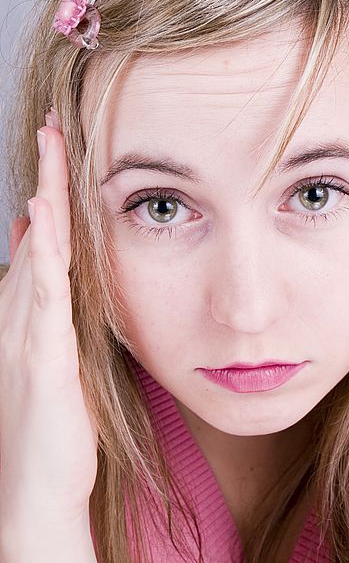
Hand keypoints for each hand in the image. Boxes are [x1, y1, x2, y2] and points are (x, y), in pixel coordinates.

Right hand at [0, 111, 97, 541]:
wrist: (37, 484)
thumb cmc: (54, 425)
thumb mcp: (56, 360)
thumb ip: (54, 314)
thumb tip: (52, 266)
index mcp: (32, 315)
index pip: (44, 242)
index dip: (53, 196)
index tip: (62, 155)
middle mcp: (20, 315)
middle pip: (39, 234)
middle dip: (48, 181)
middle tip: (54, 130)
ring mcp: (27, 334)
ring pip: (39, 253)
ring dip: (47, 200)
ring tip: (53, 150)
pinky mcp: (42, 359)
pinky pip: (43, 296)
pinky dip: (43, 256)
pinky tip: (45, 221)